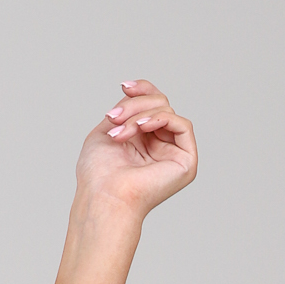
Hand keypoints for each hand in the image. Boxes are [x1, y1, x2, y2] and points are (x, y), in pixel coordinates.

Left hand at [76, 79, 196, 219]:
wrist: (103, 197)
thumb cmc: (98, 174)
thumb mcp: (107, 129)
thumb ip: (127, 109)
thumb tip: (139, 93)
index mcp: (142, 141)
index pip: (152, 104)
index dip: (142, 90)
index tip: (124, 86)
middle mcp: (159, 147)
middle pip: (159, 103)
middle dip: (134, 105)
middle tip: (113, 118)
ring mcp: (173, 154)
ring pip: (167, 111)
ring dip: (140, 115)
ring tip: (120, 133)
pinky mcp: (186, 162)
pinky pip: (182, 124)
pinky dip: (161, 119)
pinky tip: (142, 127)